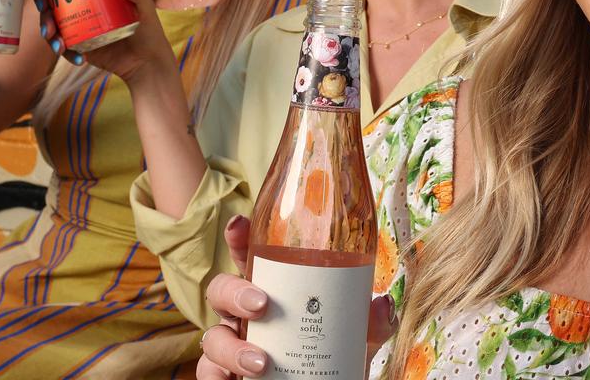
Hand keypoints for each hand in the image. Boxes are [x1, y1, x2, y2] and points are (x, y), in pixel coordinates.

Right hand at [37, 0, 174, 85]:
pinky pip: (65, 49)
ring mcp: (79, 30)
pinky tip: (79, 58)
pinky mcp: (80, 49)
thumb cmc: (149, 31)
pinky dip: (66, 53)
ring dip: (50, 34)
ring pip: (54, 28)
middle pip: (52, 7)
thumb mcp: (145, 9)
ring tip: (58, 44)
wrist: (148, 63)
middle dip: (44, 13)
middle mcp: (82, 10)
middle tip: (47, 20)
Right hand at [195, 217, 397, 378]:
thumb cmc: (332, 357)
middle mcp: (244, 315)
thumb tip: (382, 304)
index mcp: (270, 290)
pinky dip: (215, 377)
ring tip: (261, 363)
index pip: (248, 256)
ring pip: (212, 337)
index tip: (240, 224)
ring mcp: (233, 344)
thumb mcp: (356, 337)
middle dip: (234, 291)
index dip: (238, 237)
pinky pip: (207, 374)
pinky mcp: (225, 375)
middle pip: (221, 290)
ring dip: (231, 347)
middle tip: (262, 303)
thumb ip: (371, 322)